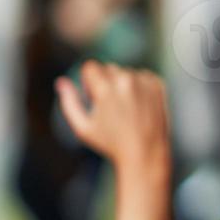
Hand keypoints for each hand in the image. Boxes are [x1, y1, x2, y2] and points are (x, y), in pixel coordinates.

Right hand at [56, 61, 170, 173]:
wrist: (145, 153)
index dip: (89, 81)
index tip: (93, 96)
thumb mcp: (83, 128)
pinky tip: (138, 106)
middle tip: (110, 106)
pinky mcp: (158, 85)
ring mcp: (144, 82)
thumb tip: (61, 81)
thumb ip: (69, 102)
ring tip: (125, 109)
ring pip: (126, 72)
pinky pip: (142, 76)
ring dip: (122, 84)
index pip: (90, 66)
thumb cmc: (110, 143)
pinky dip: (139, 86)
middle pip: (108, 68)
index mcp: (105, 89)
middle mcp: (126, 81)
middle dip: (105, 82)